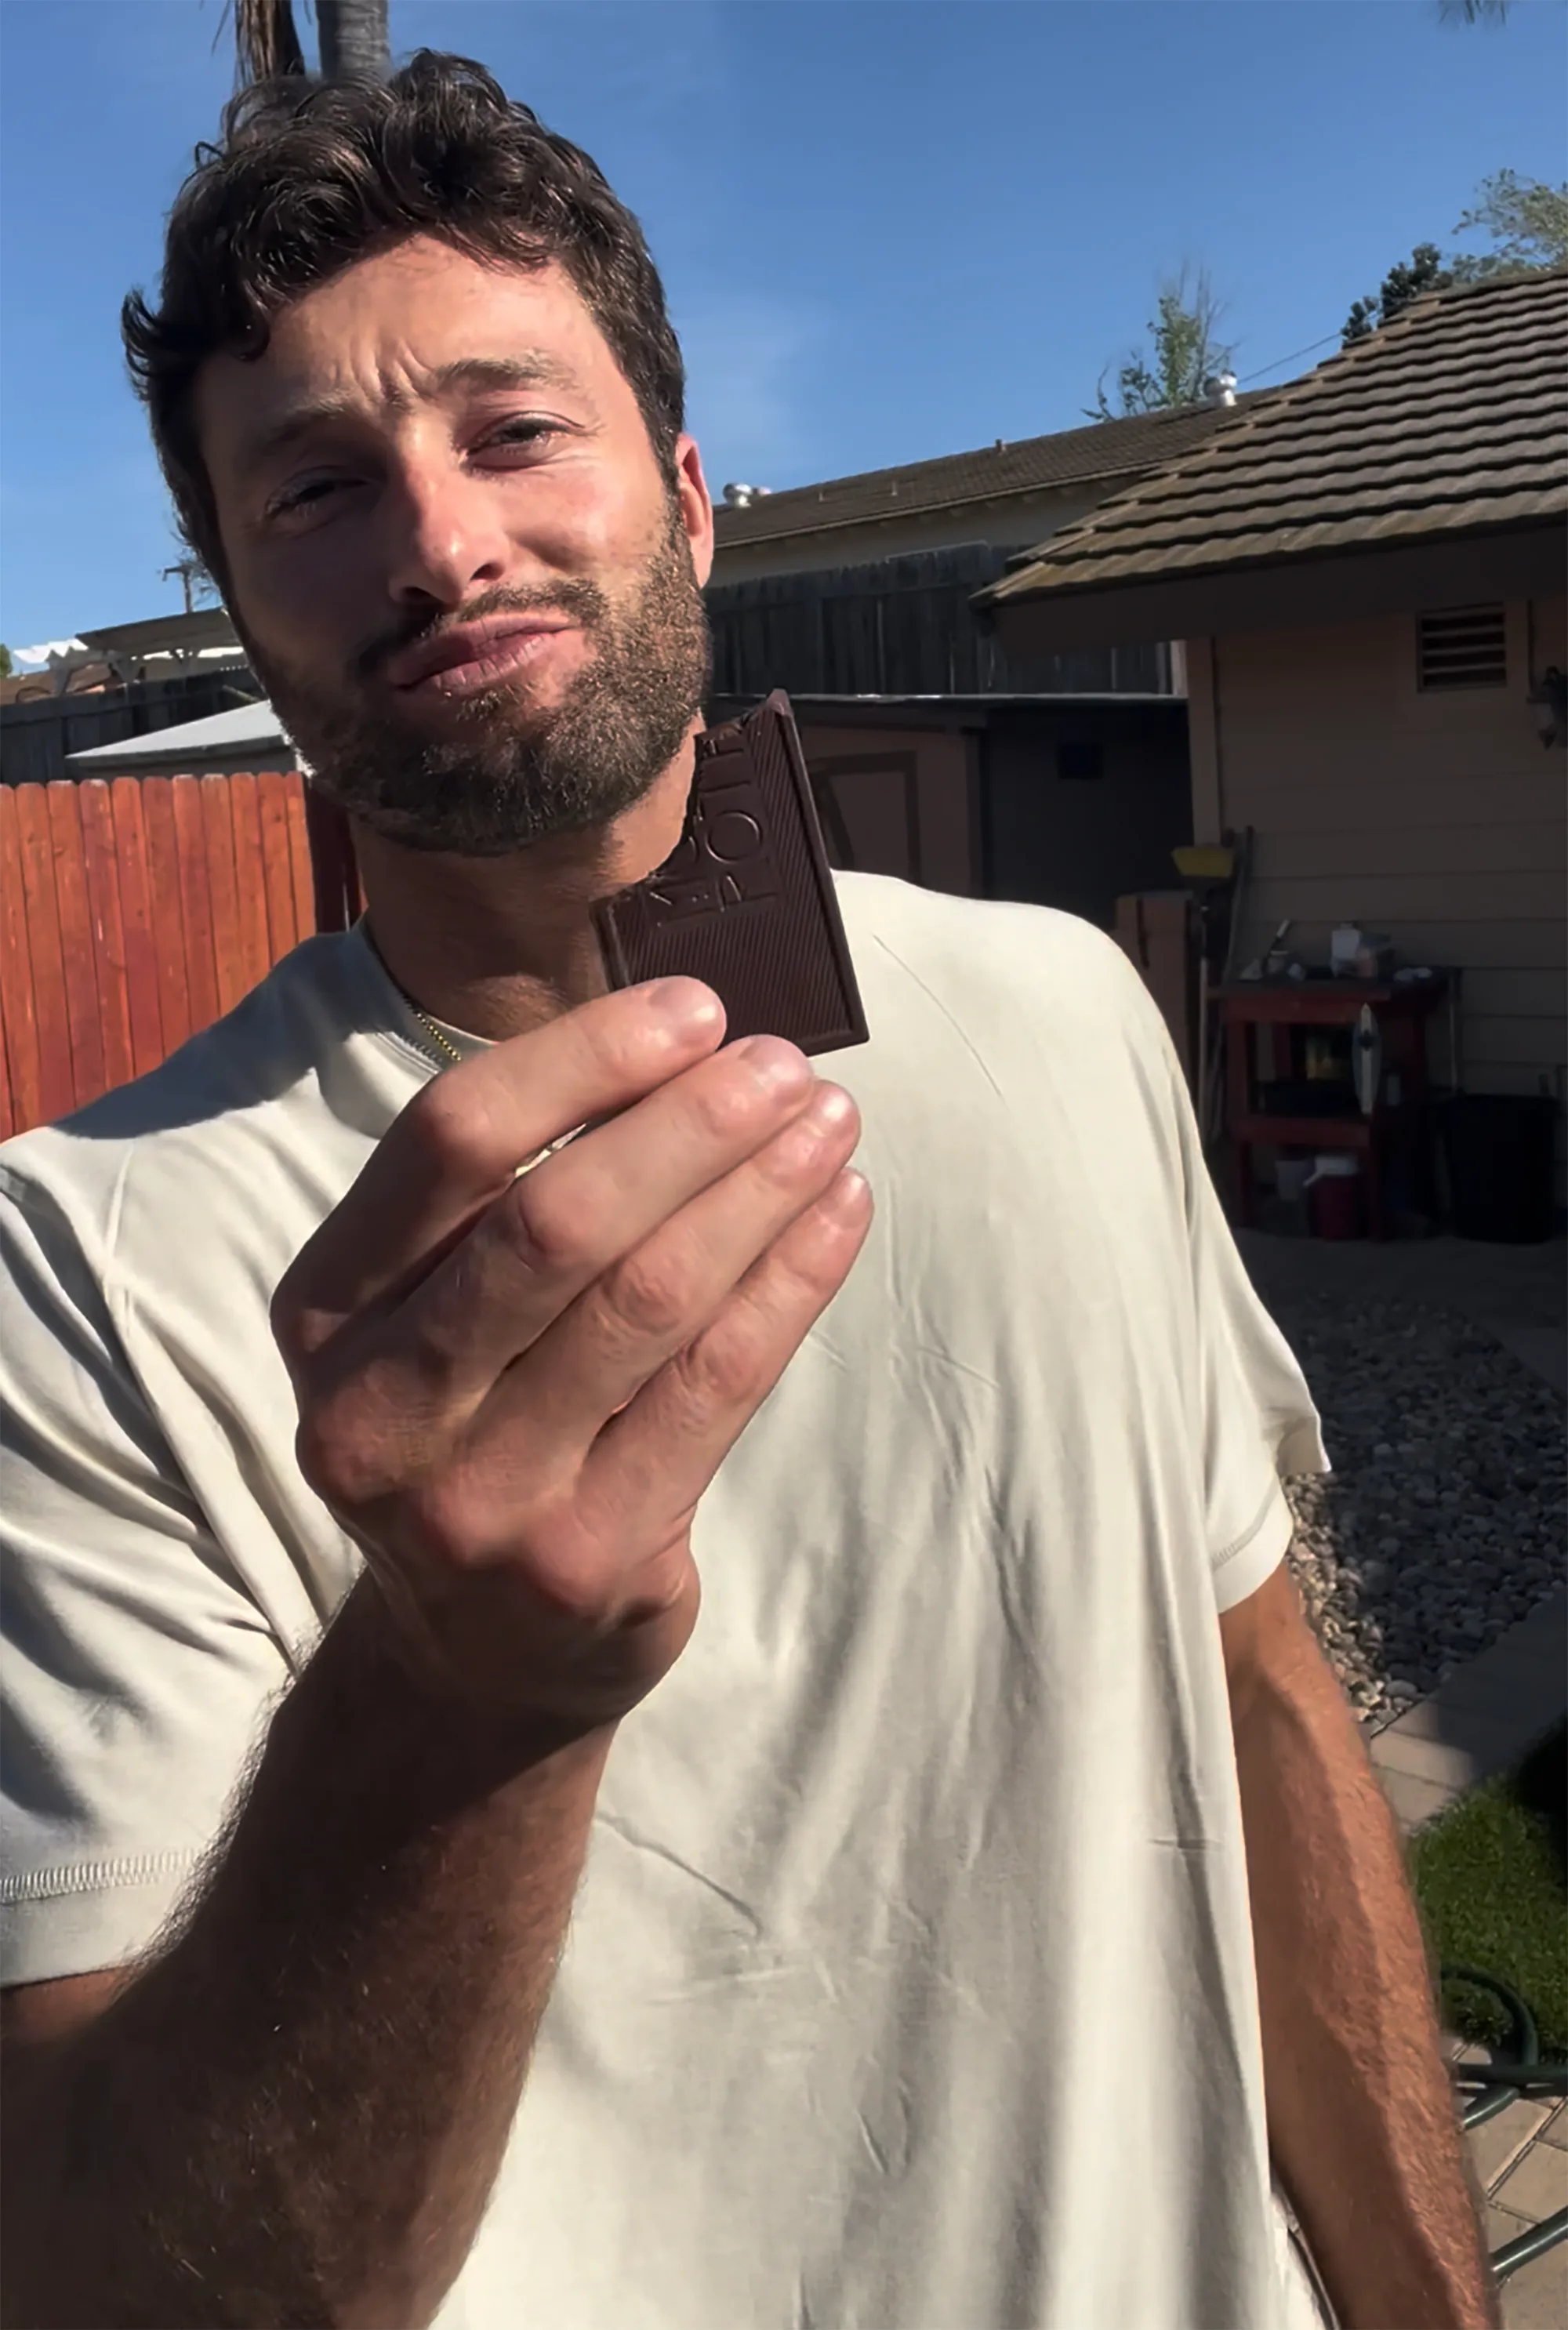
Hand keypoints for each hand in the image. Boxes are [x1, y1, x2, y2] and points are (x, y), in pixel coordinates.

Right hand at [271, 980, 870, 1727]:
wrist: (475, 1661)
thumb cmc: (478, 1430)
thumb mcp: (433, 1318)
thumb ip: (509, 1197)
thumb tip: (682, 1042)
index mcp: (324, 1315)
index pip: (450, 1142)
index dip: (583, 1059)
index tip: (695, 1011)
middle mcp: (378, 1410)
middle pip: (553, 1221)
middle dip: (689, 1124)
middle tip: (786, 1066)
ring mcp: (478, 1498)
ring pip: (648, 1300)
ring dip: (759, 1193)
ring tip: (829, 1126)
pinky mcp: (587, 1557)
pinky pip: (716, 1386)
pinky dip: (791, 1283)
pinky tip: (840, 1217)